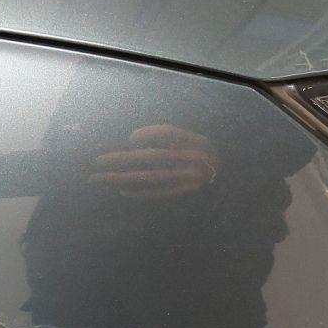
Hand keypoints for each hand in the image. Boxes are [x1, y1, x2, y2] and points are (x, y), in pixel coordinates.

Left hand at [89, 124, 217, 198]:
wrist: (230, 183)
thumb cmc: (203, 157)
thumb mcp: (192, 141)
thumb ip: (168, 136)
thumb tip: (133, 139)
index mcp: (197, 141)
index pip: (171, 132)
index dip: (150, 133)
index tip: (130, 138)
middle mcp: (194, 159)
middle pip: (153, 157)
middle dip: (122, 159)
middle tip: (97, 161)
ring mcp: (189, 180)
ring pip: (150, 177)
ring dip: (123, 178)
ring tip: (100, 178)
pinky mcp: (184, 195)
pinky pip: (158, 194)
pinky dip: (139, 193)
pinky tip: (121, 191)